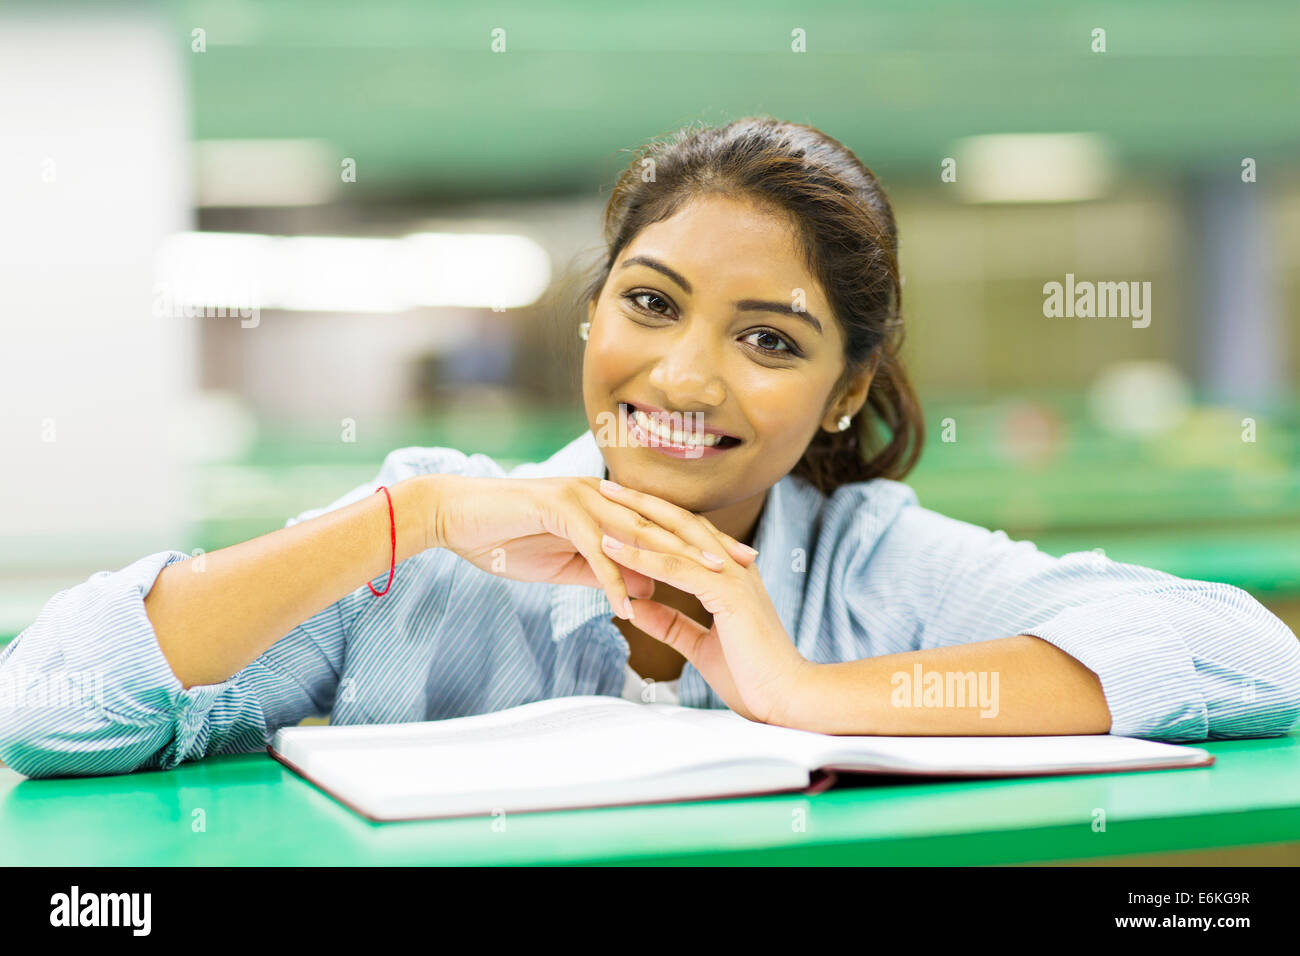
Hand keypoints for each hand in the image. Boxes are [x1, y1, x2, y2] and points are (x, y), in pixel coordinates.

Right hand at [427, 475, 758, 620]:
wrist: (455, 516)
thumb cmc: (507, 537)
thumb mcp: (567, 564)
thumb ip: (607, 574)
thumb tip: (647, 592)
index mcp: (608, 503)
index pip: (666, 524)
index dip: (703, 543)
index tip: (738, 565)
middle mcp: (601, 493)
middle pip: (665, 520)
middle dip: (706, 543)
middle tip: (742, 565)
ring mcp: (580, 496)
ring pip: (637, 528)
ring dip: (672, 555)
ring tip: (703, 580)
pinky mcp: (556, 506)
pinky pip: (591, 546)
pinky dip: (610, 576)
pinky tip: (626, 605)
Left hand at [596, 479, 810, 725]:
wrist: (788, 698)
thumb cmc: (752, 677)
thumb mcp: (700, 646)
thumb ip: (671, 623)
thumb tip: (637, 606)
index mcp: (730, 574)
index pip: (688, 534)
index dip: (656, 518)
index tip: (622, 507)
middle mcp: (732, 565)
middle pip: (680, 522)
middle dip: (642, 502)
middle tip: (606, 486)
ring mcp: (732, 575)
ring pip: (676, 537)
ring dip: (635, 519)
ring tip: (600, 503)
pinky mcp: (727, 593)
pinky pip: (675, 567)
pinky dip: (641, 555)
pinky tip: (611, 547)